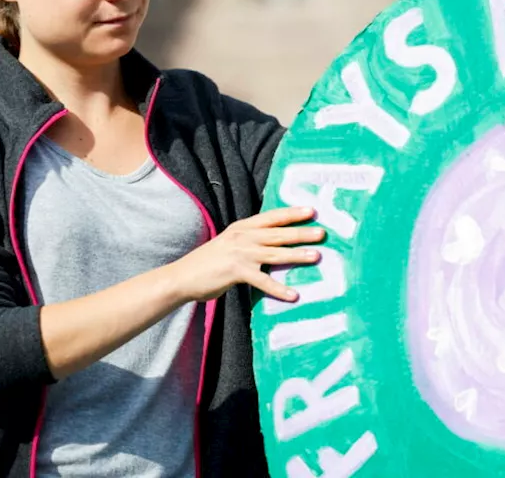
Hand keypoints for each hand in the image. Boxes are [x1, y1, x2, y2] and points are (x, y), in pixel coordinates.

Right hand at [172, 206, 324, 302]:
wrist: (182, 277)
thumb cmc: (208, 263)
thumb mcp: (229, 243)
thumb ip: (249, 241)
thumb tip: (272, 244)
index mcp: (242, 227)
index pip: (271, 217)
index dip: (292, 213)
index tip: (312, 210)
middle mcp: (243, 237)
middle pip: (278, 233)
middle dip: (301, 232)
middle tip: (323, 232)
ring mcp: (239, 254)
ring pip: (275, 253)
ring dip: (297, 254)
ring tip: (316, 256)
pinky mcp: (236, 272)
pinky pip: (262, 281)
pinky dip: (279, 289)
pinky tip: (293, 295)